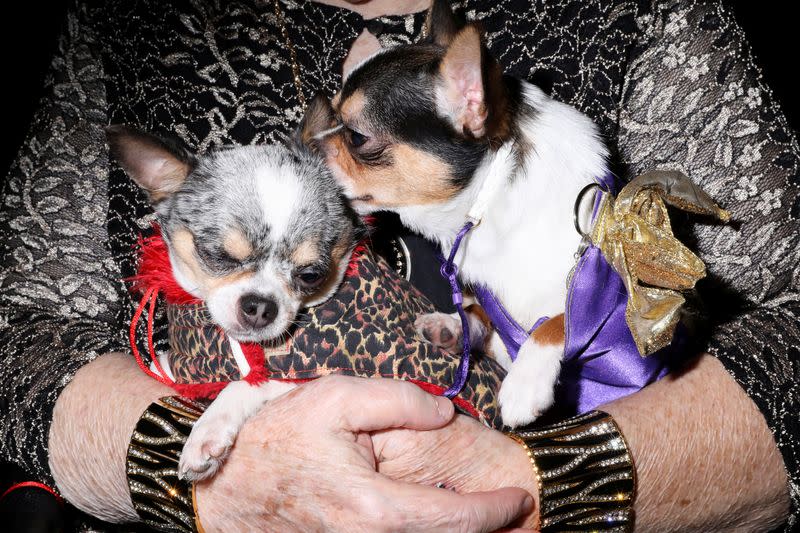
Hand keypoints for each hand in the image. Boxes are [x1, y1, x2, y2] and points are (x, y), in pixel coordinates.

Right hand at [195, 375, 533, 531]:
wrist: (221, 485)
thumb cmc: (275, 439)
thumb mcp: (336, 399)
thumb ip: (399, 400)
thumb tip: (444, 414)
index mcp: (375, 508)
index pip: (456, 520)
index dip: (496, 512)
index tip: (520, 499)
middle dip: (488, 532)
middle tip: (515, 516)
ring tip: (485, 519)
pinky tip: (436, 521)